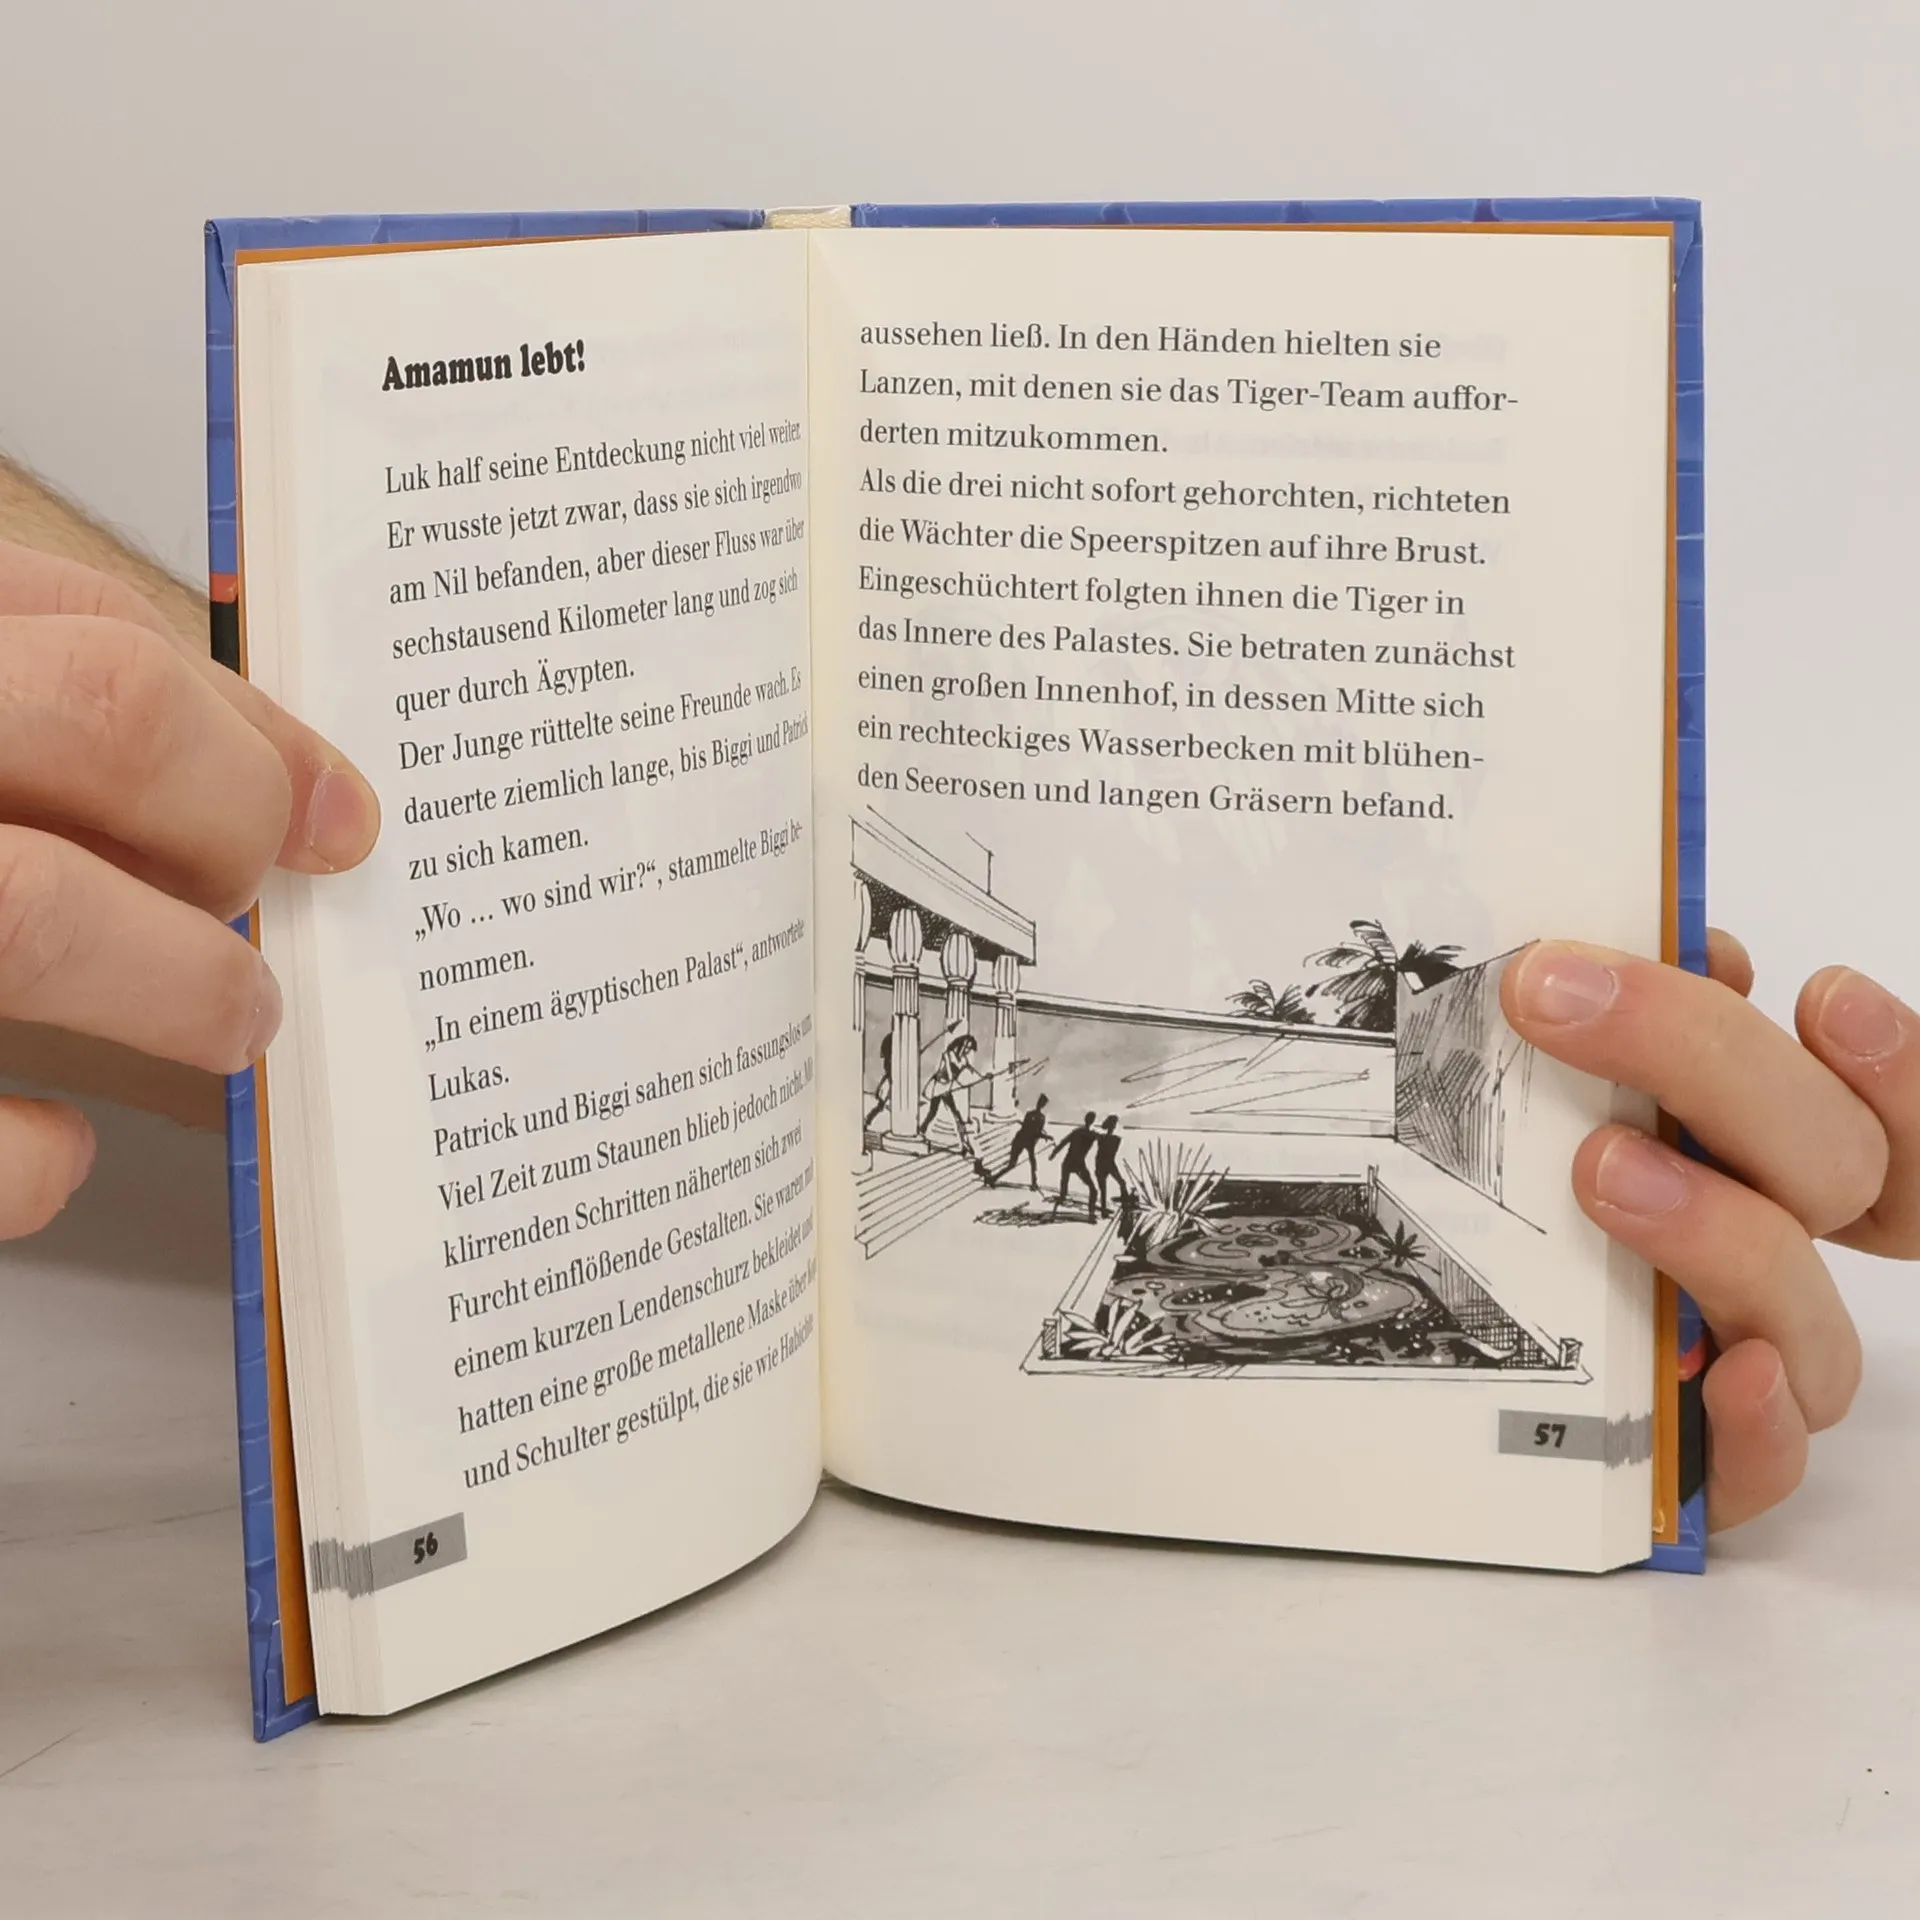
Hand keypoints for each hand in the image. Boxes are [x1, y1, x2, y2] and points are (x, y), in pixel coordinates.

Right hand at [0, 538, 378, 1235]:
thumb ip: (56, 694)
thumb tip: (300, 798)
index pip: (82, 621)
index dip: (245, 729)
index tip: (334, 815)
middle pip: (102, 714)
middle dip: (232, 808)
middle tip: (268, 889)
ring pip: (33, 914)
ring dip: (178, 977)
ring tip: (235, 1014)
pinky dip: (31, 1156)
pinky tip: (59, 1146)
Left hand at [1503, 931, 1909, 1529]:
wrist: (1459, 1371)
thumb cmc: (1543, 1176)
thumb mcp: (1590, 1079)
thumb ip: (1660, 1016)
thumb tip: (1693, 949)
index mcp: (1779, 1153)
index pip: (1895, 1120)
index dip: (1897, 1069)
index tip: (1827, 994)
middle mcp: (1787, 1250)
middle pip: (1834, 1170)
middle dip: (1709, 1065)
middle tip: (1558, 999)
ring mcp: (1754, 1359)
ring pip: (1805, 1313)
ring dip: (1719, 1229)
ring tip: (1598, 1168)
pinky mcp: (1701, 1458)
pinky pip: (1765, 1462)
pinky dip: (1758, 1422)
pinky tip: (1722, 1372)